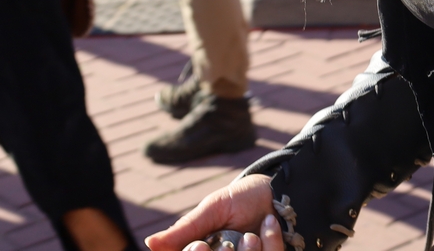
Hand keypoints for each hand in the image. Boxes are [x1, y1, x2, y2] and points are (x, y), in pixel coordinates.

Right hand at [145, 174, 276, 250]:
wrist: (283, 189)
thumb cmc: (244, 198)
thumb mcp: (214, 209)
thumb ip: (185, 228)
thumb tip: (150, 243)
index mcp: (207, 249)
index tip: (198, 245)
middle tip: (225, 244)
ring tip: (251, 235)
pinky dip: (270, 243)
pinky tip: (268, 225)